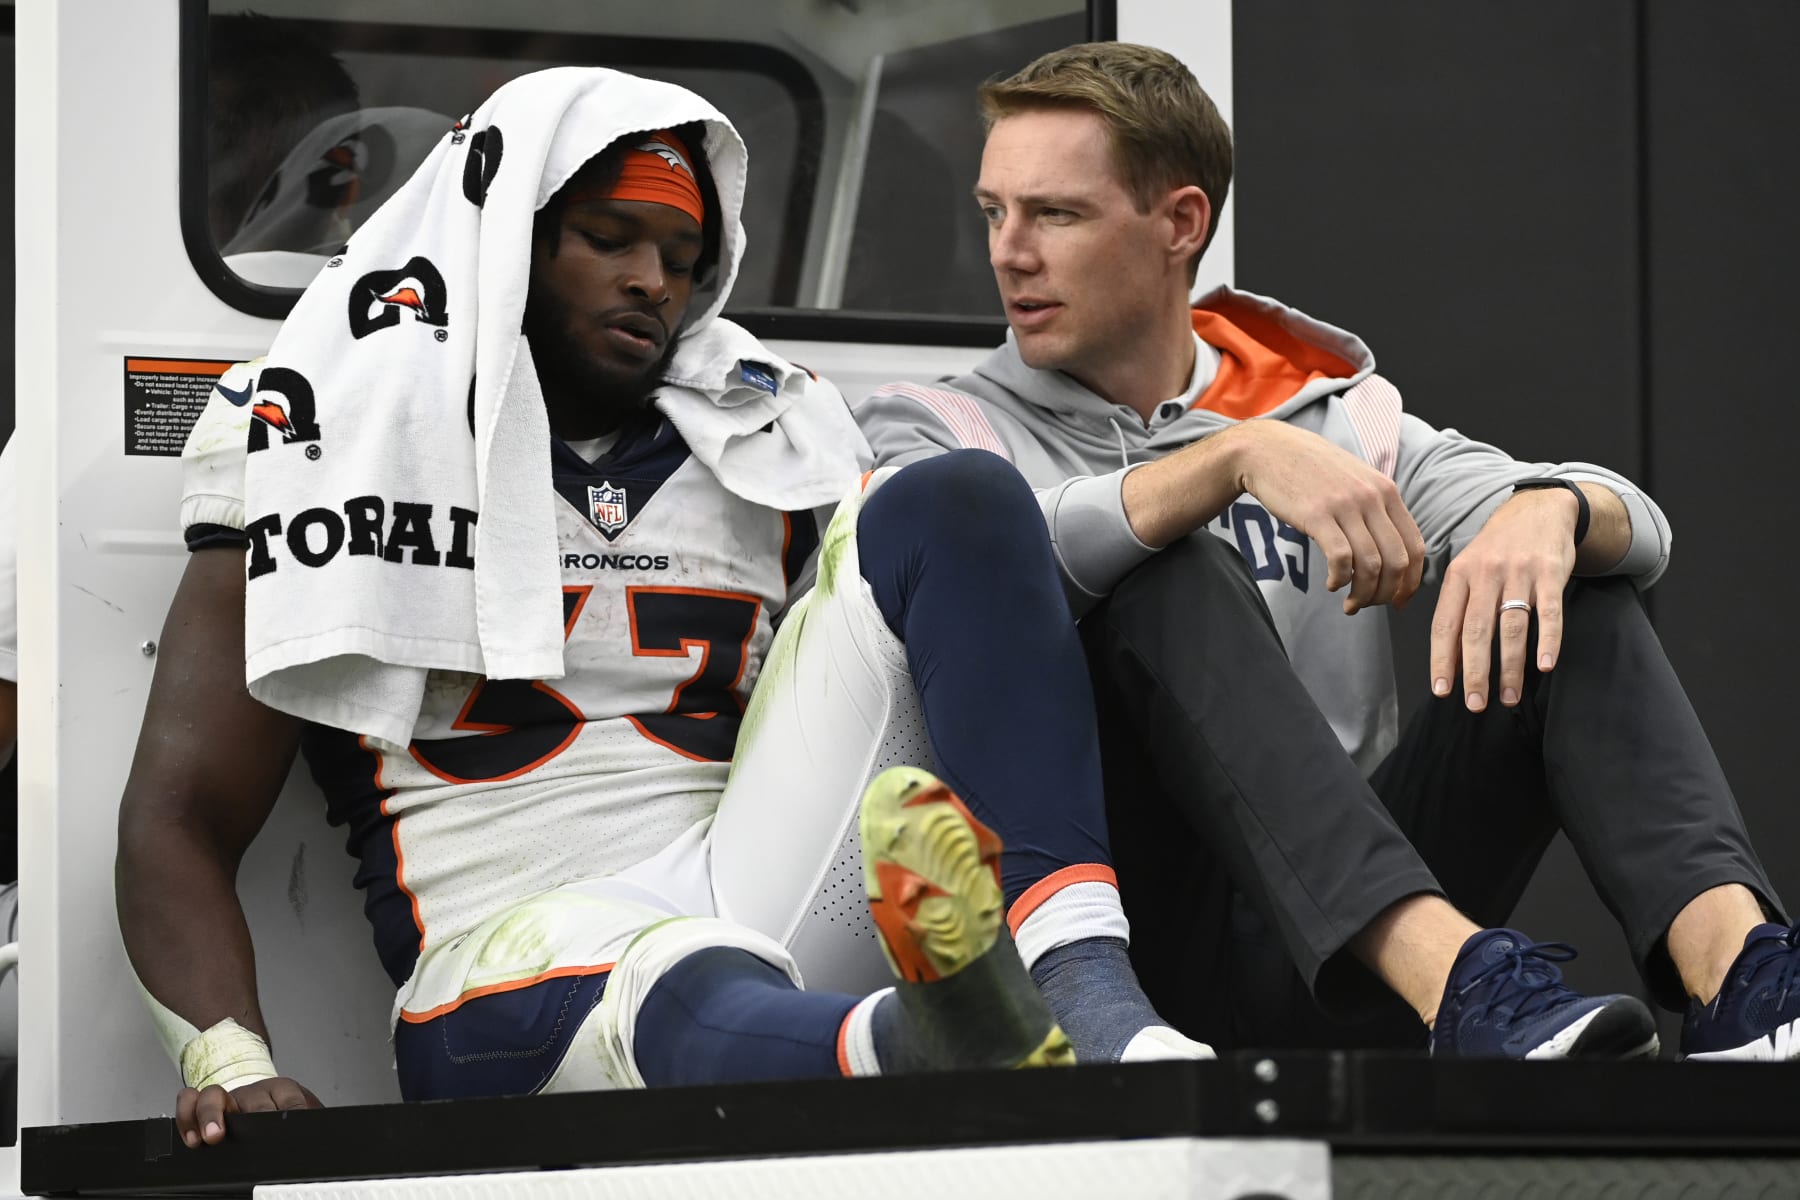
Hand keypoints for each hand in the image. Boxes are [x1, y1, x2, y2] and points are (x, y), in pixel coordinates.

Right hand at [176, 1077, 321, 1147]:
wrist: (267, 1101)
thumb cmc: (284, 1113)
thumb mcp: (305, 1117)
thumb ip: (310, 1124)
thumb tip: (323, 1139)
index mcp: (284, 1091)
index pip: (292, 1101)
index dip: (292, 1113)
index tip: (294, 1126)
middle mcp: (254, 1092)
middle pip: (253, 1099)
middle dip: (254, 1114)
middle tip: (253, 1131)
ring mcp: (229, 1097)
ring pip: (214, 1095)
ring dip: (211, 1114)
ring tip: (212, 1136)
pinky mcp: (205, 1108)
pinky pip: (189, 1101)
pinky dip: (186, 1117)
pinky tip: (193, 1138)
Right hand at [1233, 421, 1426, 613]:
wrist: (1267, 450)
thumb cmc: (1309, 471)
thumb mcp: (1354, 480)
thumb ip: (1375, 508)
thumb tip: (1391, 552)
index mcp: (1386, 491)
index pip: (1415, 546)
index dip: (1411, 581)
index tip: (1397, 600)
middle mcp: (1372, 497)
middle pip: (1397, 561)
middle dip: (1386, 594)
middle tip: (1369, 605)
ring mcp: (1345, 504)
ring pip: (1371, 565)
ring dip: (1363, 594)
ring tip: (1350, 604)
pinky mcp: (1317, 514)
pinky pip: (1341, 559)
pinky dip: (1340, 580)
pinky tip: (1332, 584)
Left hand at [1429, 487, 1579, 710]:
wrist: (1538, 509)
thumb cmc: (1497, 550)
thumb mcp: (1467, 568)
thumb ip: (1457, 608)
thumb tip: (1449, 660)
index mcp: (1459, 575)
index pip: (1445, 623)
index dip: (1442, 659)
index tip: (1442, 691)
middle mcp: (1485, 573)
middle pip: (1476, 630)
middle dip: (1474, 672)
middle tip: (1475, 704)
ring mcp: (1519, 572)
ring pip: (1511, 627)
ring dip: (1510, 667)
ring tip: (1508, 697)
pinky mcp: (1551, 572)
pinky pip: (1550, 612)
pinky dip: (1548, 640)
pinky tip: (1544, 665)